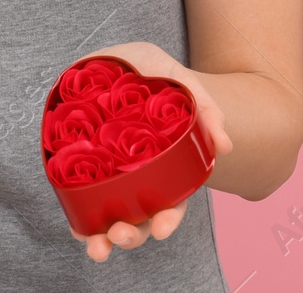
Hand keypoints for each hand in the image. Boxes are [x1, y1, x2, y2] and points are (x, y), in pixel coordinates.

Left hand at [64, 41, 233, 261]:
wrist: (115, 57)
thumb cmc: (154, 72)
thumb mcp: (180, 81)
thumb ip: (205, 107)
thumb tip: (225, 145)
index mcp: (165, 166)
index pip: (171, 204)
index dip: (167, 220)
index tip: (160, 229)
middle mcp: (136, 177)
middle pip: (136, 218)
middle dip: (129, 235)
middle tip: (120, 233)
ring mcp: (107, 174)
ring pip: (105, 216)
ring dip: (100, 237)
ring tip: (96, 245)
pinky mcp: (78, 164)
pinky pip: (77, 197)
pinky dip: (78, 217)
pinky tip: (77, 226)